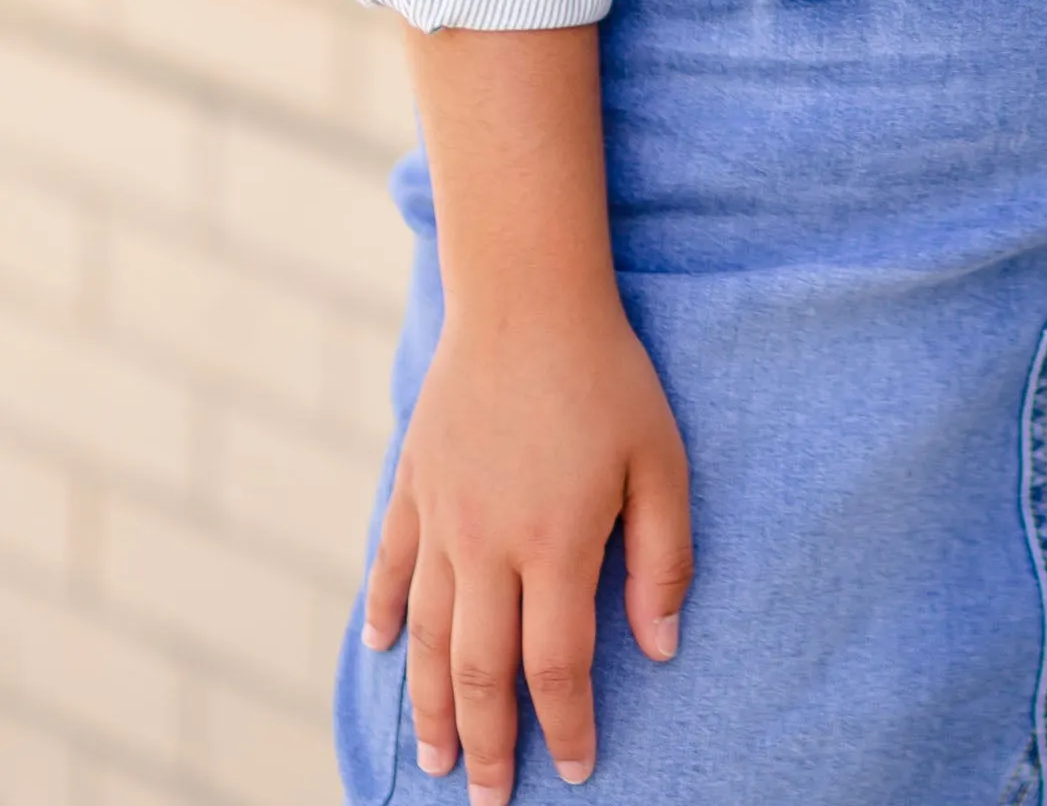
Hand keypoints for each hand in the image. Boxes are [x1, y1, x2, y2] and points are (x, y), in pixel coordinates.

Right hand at [363, 297, 691, 798]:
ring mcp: (441, 518)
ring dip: (431, 706)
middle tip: (489, 800)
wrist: (527, 294)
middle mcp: (487, 546)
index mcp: (554, 545)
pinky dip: (383, 613)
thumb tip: (660, 647)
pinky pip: (390, 564)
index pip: (555, 667)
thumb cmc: (608, 375)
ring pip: (427, 637)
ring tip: (439, 756)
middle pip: (481, 674)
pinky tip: (381, 650)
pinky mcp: (414, 483)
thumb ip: (662, 558)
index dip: (567, 725)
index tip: (577, 768)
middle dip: (488, 746)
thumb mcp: (661, 460)